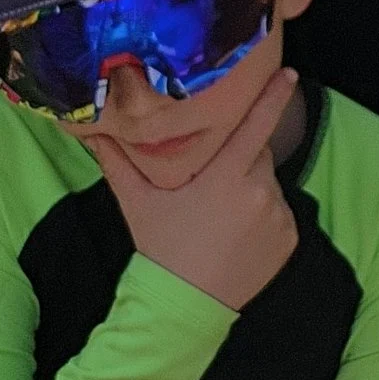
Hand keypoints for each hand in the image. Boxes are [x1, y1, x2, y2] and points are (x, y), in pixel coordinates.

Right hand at [88, 64, 301, 310]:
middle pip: (258, 153)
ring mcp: (278, 216)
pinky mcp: (289, 238)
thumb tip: (88, 129)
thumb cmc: (161, 249)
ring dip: (252, 186)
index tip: (288, 73)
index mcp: (225, 176)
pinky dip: (264, 214)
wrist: (186, 307)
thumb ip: (117, 161)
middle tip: (213, 180)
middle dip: (241, 156)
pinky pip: (280, 212)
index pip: (256, 125)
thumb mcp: (137, 202)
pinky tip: (237, 234)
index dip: (273, 96)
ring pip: (269, 182)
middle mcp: (258, 192)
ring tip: (221, 214)